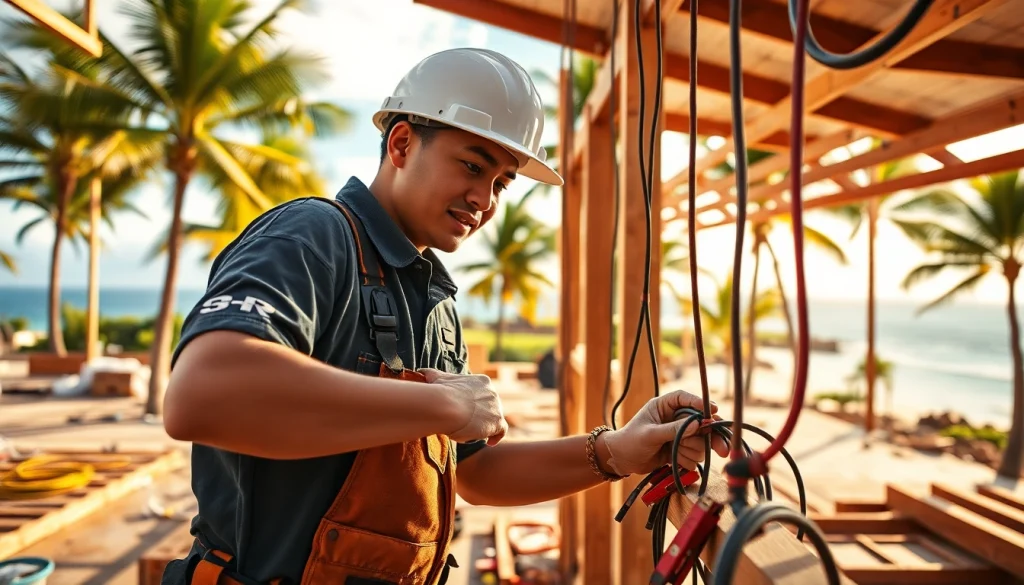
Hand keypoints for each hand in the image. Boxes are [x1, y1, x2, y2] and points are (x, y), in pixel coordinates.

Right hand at [421, 368, 507, 445]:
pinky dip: (496, 436)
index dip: (474, 404)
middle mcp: (492, 392)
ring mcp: (496, 407)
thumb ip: (432, 376)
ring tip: (468, 433)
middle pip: (488, 407)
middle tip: (466, 425)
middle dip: (479, 415)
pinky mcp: (497, 421)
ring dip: (483, 426)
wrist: (446, 405)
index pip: (482, 394)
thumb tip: (420, 372)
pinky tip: (490, 442)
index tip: (466, 412)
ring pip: (492, 419)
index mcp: (481, 382)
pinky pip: (501, 430)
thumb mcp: (435, 379)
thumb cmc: (439, 393)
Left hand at [601, 390, 728, 476]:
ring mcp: (680, 434)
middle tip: (722, 450)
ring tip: (674, 453)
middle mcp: (675, 418)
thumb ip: (674, 429)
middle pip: (702, 422)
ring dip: (690, 450)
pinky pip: (695, 455)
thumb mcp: (650, 434)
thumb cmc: (630, 441)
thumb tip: (698, 423)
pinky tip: (672, 461)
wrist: (622, 460)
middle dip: (711, 435)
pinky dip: (686, 460)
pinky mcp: (682, 449)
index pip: (686, 399)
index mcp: (664, 406)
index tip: (713, 410)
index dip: (701, 403)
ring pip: (700, 442)